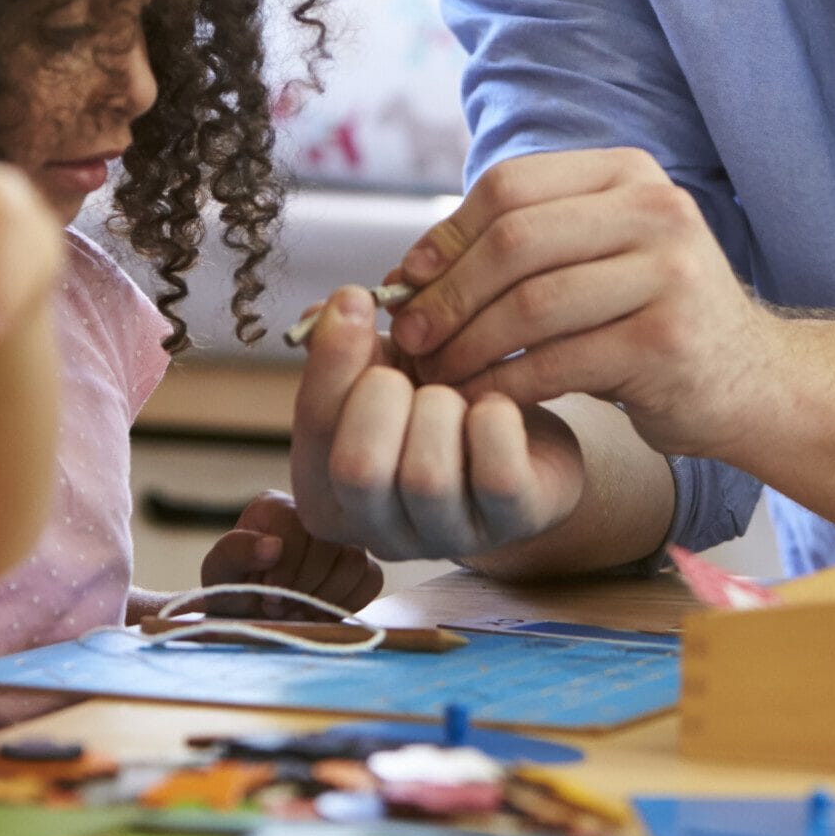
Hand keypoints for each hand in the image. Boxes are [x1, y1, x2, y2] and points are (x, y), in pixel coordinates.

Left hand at [194, 491, 384, 617]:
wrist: (249, 620)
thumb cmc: (231, 591)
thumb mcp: (218, 572)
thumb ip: (235, 552)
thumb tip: (273, 546)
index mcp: (275, 508)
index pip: (297, 524)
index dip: (287, 564)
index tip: (270, 595)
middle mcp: (314, 517)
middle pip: (329, 544)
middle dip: (305, 585)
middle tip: (282, 608)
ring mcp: (342, 541)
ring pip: (355, 561)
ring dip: (326, 596)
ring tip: (299, 611)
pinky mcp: (361, 567)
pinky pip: (372, 579)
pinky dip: (349, 601)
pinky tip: (321, 612)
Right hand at [289, 287, 586, 560]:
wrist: (522, 438)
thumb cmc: (437, 403)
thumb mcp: (384, 368)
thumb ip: (349, 344)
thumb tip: (336, 307)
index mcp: (329, 493)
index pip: (312, 428)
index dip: (333, 357)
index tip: (356, 299)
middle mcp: (379, 532)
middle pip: (358, 467)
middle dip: (384, 396)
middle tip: (410, 369)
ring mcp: (446, 537)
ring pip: (426, 477)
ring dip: (443, 409)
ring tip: (457, 392)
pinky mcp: (511, 523)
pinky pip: (498, 477)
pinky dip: (496, 421)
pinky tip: (496, 406)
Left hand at [387, 148, 775, 459]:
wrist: (750, 381)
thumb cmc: (649, 318)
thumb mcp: (600, 255)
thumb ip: (524, 246)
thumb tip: (409, 271)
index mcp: (628, 172)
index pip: (510, 186)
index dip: (446, 235)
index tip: (407, 282)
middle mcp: (656, 209)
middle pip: (515, 241)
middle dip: (448, 294)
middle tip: (409, 339)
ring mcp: (669, 273)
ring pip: (531, 304)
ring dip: (467, 345)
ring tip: (436, 374)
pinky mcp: (666, 341)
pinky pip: (556, 362)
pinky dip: (503, 384)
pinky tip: (480, 400)